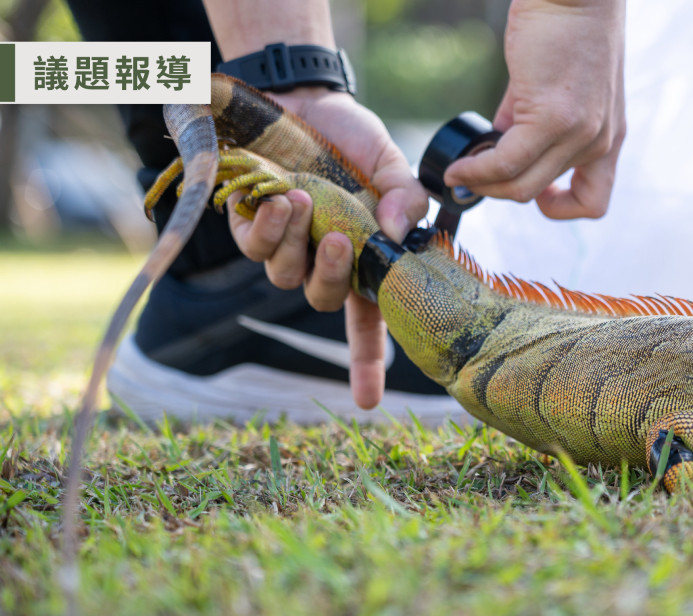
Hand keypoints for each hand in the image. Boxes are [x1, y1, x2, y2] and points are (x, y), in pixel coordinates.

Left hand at [227, 86, 427, 408]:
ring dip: (295, 244)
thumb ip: (406, 196)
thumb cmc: (351, 140)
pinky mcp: (250, 226)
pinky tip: (278, 198)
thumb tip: (397, 230)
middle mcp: (324, 262)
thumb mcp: (390, 164)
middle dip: (332, 275)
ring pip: (286, 276)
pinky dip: (267, 226)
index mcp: (364, 259)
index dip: (366, 365)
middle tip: (341, 237)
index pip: (368, 323)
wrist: (304, 99)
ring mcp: (287, 247)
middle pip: (325, 300)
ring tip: (300, 200)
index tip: (367, 404)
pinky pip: (254, 246)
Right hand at [443, 0, 625, 219]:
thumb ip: (530, 122)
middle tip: (471, 178)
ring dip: (482, 185)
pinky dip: (476, 170)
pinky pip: (505, 162)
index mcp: (608, 136)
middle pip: (539, 193)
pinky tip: (459, 165)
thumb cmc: (565, 27)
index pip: (594, 201)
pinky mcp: (551, 118)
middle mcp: (599, 141)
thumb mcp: (557, 87)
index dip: (559, 207)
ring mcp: (579, 132)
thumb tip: (497, 146)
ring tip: (460, 173)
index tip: (533, 194)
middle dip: (498, 192)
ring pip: (520, 186)